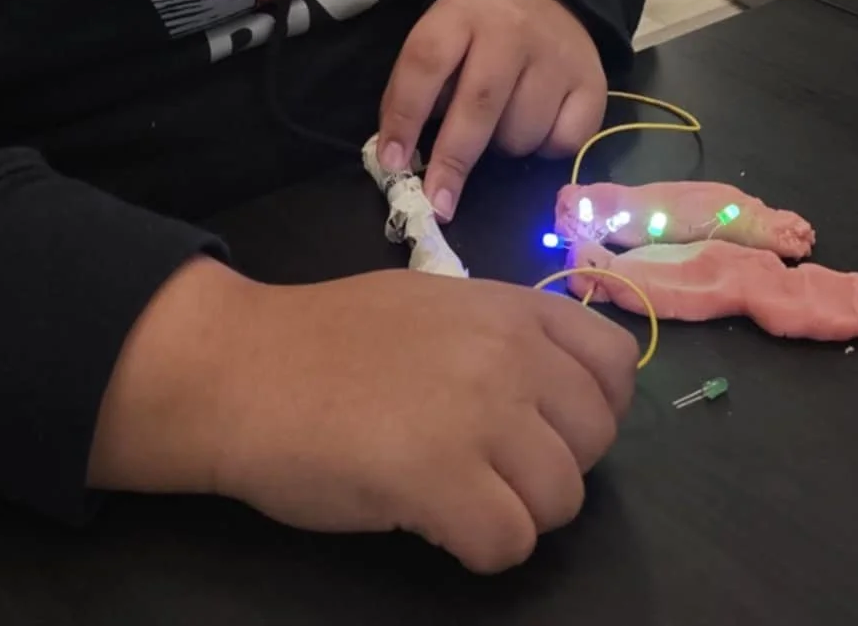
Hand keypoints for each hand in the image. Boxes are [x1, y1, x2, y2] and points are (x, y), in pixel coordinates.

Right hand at [89, 257, 636, 572]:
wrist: (243, 369)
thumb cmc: (324, 342)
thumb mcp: (430, 308)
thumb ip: (497, 336)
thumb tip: (551, 388)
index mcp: (505, 307)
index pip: (614, 363)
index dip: (590, 408)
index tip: (544, 427)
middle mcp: (506, 353)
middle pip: (593, 442)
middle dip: (550, 469)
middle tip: (485, 467)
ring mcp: (479, 413)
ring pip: (560, 501)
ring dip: (513, 513)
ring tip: (453, 494)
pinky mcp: (443, 477)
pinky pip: (509, 543)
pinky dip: (477, 548)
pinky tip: (432, 519)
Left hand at [378, 0, 606, 219]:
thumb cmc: (477, 28)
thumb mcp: (440, 34)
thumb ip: (417, 86)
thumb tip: (398, 156)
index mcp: (461, 15)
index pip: (426, 64)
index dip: (405, 116)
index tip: (392, 163)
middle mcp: (512, 33)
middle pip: (479, 104)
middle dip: (453, 160)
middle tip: (436, 203)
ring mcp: (557, 58)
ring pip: (522, 132)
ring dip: (502, 147)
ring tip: (498, 125)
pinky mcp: (594, 84)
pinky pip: (564, 142)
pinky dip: (545, 148)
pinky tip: (537, 126)